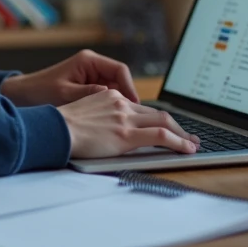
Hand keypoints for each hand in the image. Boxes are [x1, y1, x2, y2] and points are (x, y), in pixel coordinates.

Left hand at [0, 49, 138, 106]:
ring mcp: (90, 76)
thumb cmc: (40, 91)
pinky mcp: (86, 87)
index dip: (130, 87)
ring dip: (117, 103)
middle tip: (130, 116)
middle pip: (120, 80)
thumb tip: (112, 97)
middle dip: (125, 98)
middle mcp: (92, 66)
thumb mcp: (65, 94)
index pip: (119, 70)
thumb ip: (88, 94)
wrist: (22, 95)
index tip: (134, 104)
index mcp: (88, 61)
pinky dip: (108, 106)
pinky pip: (104, 96)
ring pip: (114, 90)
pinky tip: (108, 119)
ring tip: (120, 120)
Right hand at [59, 89, 199, 158]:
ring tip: (193, 145)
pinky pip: (160, 136)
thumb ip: (100, 117)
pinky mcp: (127, 134)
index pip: (141, 108)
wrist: (55, 128)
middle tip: (189, 136)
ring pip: (164, 122)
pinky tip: (187, 149)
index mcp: (110, 97)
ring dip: (182, 135)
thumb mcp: (83, 113)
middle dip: (176, 125)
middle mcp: (121, 104)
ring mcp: (125, 118)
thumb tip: (108, 129)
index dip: (157, 118)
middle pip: (157, 113)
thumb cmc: (61, 126)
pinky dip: (178, 142)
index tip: (166, 126)